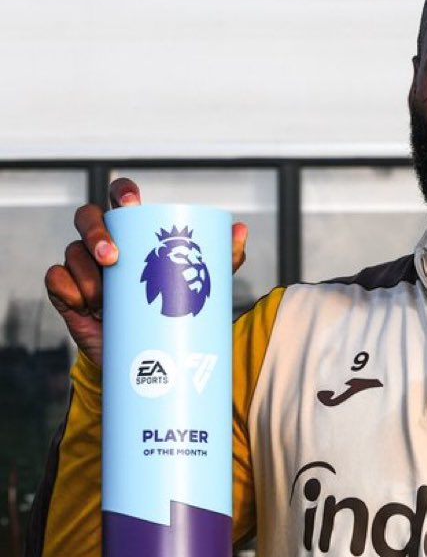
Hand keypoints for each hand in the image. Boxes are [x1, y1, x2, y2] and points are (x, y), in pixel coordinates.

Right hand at [45, 178, 249, 364]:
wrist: (150, 363)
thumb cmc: (172, 311)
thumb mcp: (199, 286)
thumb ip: (220, 260)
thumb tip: (240, 230)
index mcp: (133, 234)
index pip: (119, 200)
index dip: (121, 193)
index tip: (131, 203)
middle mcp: (104, 245)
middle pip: (87, 218)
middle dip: (95, 233)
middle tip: (112, 257)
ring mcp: (84, 269)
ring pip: (72, 252)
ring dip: (85, 272)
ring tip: (103, 297)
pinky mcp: (68, 296)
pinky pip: (56, 281)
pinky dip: (67, 288)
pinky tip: (83, 302)